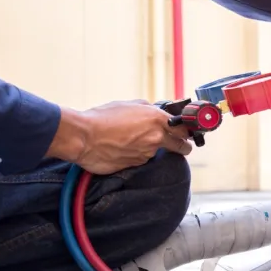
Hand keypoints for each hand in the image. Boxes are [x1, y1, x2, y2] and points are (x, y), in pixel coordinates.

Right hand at [49, 100, 192, 174]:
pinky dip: (134, 155)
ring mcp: (146, 154)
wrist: (83, 137)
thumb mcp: (129, 105)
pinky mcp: (135, 165)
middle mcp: (156, 138)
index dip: (188, 132)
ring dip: (148, 148)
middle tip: (177, 144)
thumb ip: (148, 109)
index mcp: (157, 120)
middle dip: (181, 146)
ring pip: (155, 152)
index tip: (188, 134)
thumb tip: (156, 111)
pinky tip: (121, 148)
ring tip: (130, 140)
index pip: (185, 129)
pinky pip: (140, 160)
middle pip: (181, 146)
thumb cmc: (102, 118)